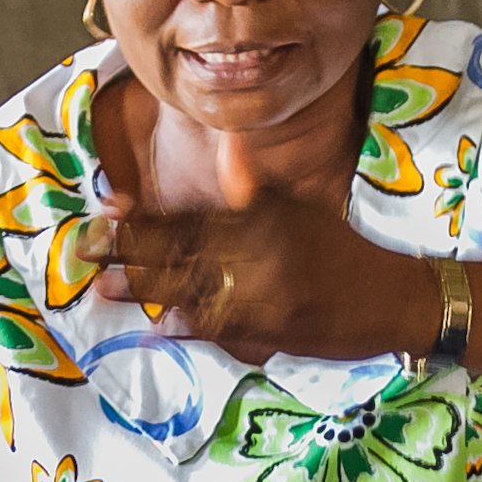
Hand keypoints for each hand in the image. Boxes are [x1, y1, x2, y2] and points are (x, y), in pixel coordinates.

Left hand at [76, 194, 434, 363]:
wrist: (397, 296)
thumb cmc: (344, 252)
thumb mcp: (303, 209)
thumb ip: (258, 188)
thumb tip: (228, 153)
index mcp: (264, 217)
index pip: (193, 213)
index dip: (146, 213)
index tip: (105, 207)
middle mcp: (263, 250)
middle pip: (184, 248)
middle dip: (130, 250)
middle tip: (84, 249)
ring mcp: (268, 292)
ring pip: (197, 288)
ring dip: (147, 288)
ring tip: (103, 287)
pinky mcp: (277, 329)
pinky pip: (226, 327)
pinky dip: (193, 327)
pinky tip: (160, 327)